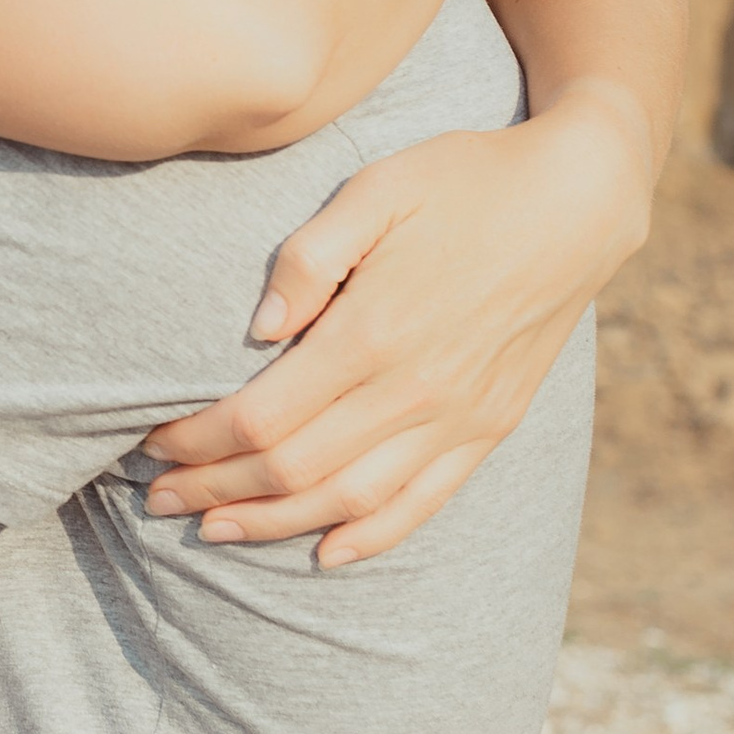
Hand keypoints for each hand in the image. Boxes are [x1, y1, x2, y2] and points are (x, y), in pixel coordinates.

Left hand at [141, 83, 652, 565]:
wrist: (578, 201)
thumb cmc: (465, 181)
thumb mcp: (379, 188)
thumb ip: (309, 256)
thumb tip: (258, 329)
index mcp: (375, 331)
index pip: (263, 417)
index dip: (199, 440)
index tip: (154, 440)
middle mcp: (417, 390)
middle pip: (294, 470)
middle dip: (215, 490)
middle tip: (158, 497)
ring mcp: (458, 417)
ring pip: (350, 501)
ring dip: (274, 524)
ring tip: (215, 529)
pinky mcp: (490, 428)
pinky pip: (423, 503)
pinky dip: (369, 537)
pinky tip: (323, 553)